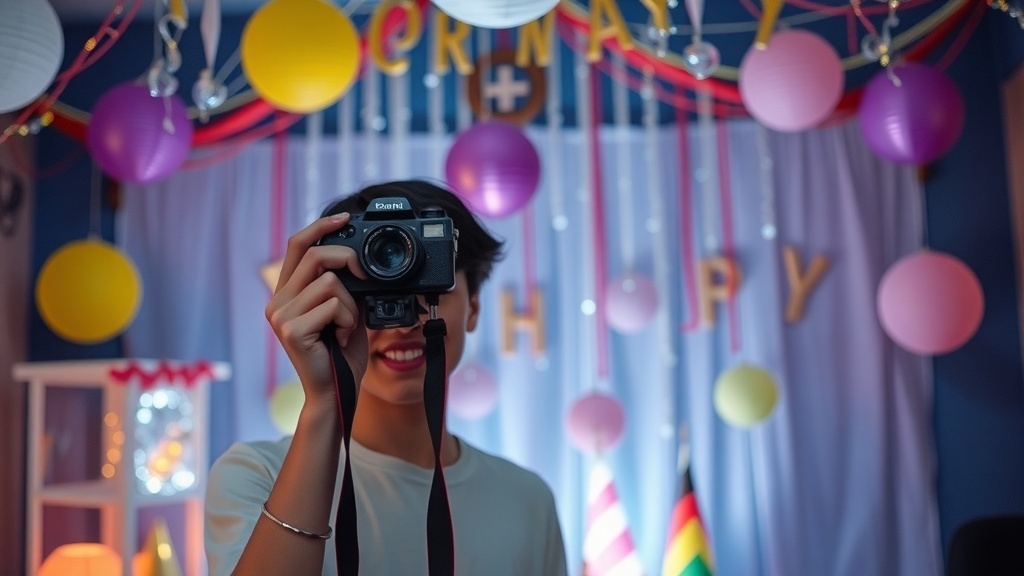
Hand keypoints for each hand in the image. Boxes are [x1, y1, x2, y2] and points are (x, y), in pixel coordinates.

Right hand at [265, 213, 369, 407]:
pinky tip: (341, 337)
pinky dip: (348, 320)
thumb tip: (357, 259)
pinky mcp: (291, 330)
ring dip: (351, 305)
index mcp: (287, 293)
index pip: (298, 244)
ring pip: (331, 282)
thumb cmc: (342, 353)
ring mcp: (281, 316)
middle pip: (316, 255)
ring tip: (345, 326)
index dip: (321, 226)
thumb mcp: (346, 310)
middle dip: (348, 260)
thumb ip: (344, 285)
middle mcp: (278, 301)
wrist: (335, 392)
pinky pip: (334, 304)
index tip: (346, 216)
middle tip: (365, 279)